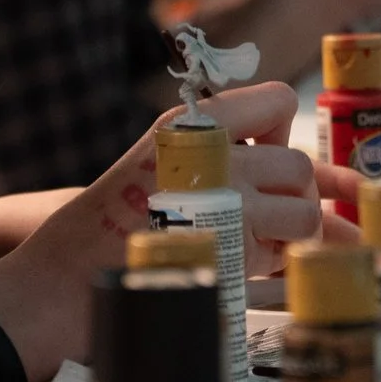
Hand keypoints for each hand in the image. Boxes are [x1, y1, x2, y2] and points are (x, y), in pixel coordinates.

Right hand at [0, 83, 359, 381]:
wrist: (64, 280)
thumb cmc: (113, 222)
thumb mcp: (159, 156)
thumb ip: (224, 150)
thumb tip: (316, 172)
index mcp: (195, 125)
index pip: (280, 101)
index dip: (280, 131)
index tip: (263, 152)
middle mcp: (216, 159)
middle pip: (299, 166)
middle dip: (292, 194)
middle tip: (260, 214)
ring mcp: (228, 210)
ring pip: (305, 214)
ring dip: (291, 234)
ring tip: (255, 243)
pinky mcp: (234, 261)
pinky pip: (287, 257)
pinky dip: (278, 266)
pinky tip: (246, 269)